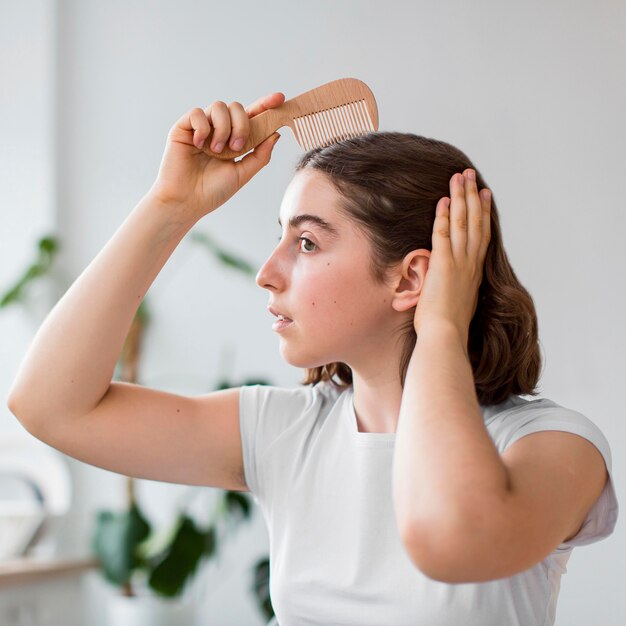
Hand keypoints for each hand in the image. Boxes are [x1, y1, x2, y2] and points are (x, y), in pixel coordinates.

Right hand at [149, 92, 284, 220]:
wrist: (187, 201)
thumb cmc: (213, 191)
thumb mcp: (243, 174)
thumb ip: (260, 155)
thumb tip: (275, 134)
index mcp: (234, 139)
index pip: (252, 116)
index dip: (265, 104)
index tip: (280, 98)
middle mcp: (219, 129)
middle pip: (237, 107)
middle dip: (242, 125)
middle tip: (238, 147)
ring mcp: (202, 127)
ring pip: (219, 106)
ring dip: (223, 128)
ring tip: (217, 151)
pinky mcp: (183, 127)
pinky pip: (197, 113)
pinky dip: (203, 128)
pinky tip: (200, 145)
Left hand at [413, 169, 491, 343]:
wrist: (446, 336)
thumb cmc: (448, 328)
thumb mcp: (457, 304)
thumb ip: (454, 290)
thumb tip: (448, 289)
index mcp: (474, 273)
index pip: (481, 236)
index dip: (483, 214)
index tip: (484, 195)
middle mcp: (471, 264)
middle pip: (474, 222)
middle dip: (472, 196)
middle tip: (471, 175)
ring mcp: (459, 262)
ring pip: (461, 223)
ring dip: (460, 198)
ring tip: (459, 177)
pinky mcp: (443, 264)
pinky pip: (443, 234)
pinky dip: (443, 216)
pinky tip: (443, 200)